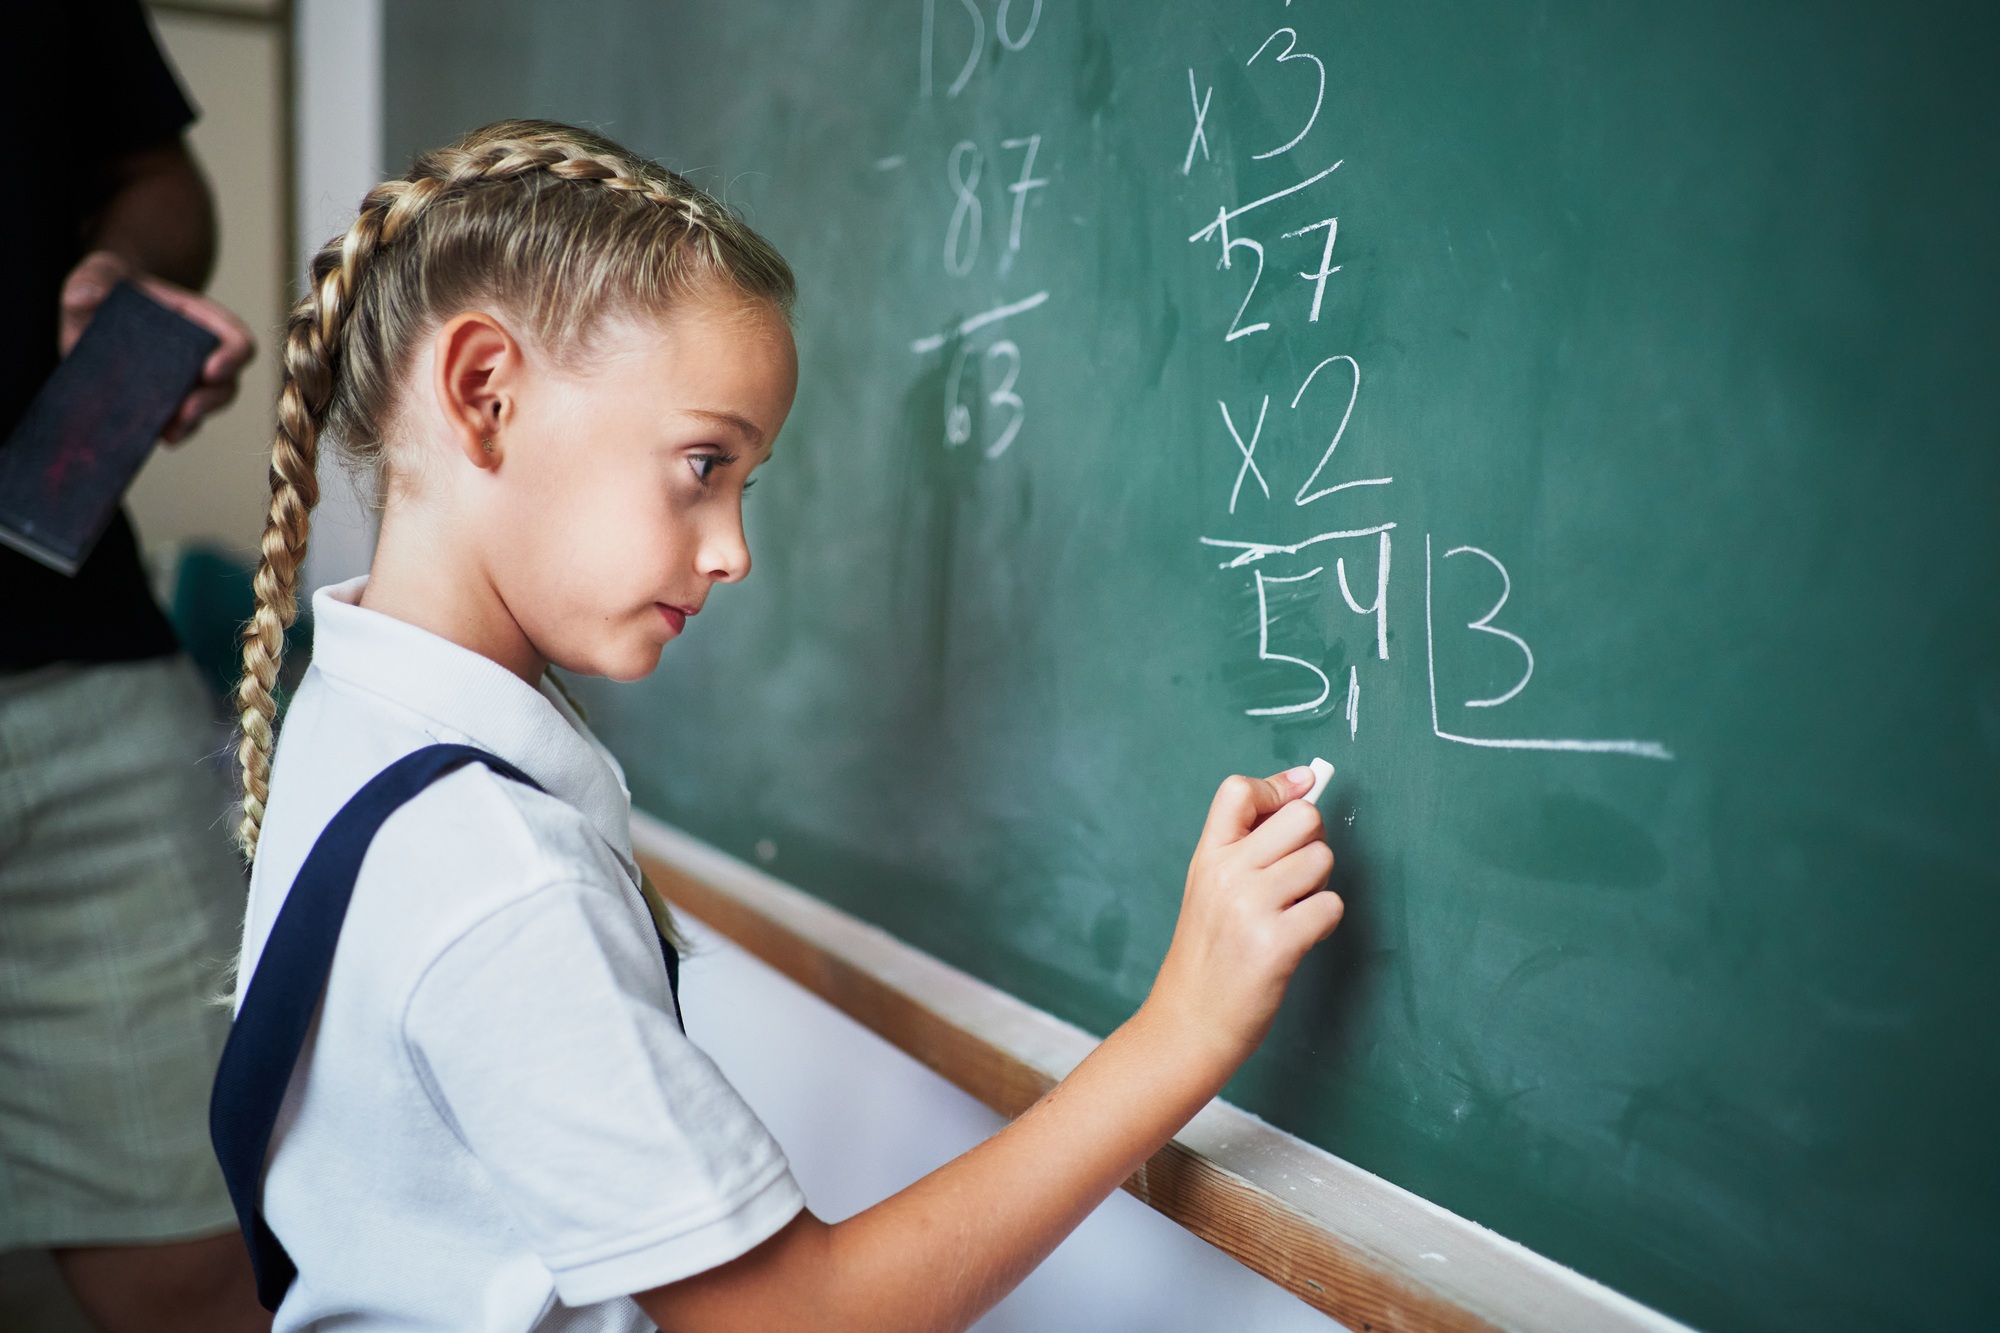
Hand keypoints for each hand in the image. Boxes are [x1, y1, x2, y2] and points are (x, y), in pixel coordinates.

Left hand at [59, 250, 255, 444]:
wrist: (92, 313)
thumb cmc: (107, 286)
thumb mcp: (99, 272)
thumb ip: (93, 278)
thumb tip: (87, 296)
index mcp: (199, 318)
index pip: (234, 337)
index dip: (232, 356)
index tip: (209, 371)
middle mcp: (201, 352)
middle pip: (227, 381)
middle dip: (210, 400)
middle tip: (186, 412)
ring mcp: (186, 378)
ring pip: (208, 405)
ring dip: (193, 421)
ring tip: (171, 433)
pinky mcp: (165, 399)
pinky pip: (181, 421)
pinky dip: (173, 431)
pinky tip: (156, 436)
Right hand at [1144, 769, 1342, 1074]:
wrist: (1189, 1022)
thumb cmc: (1208, 956)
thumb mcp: (1208, 889)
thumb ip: (1246, 846)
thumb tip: (1302, 789)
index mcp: (1207, 856)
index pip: (1240, 790)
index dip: (1279, 788)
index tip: (1299, 792)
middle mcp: (1226, 874)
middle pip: (1302, 817)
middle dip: (1313, 840)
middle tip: (1297, 872)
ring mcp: (1251, 907)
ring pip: (1322, 860)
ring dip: (1319, 886)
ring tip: (1292, 912)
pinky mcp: (1277, 943)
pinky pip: (1330, 906)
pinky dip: (1325, 922)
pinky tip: (1300, 938)